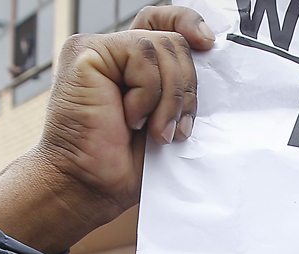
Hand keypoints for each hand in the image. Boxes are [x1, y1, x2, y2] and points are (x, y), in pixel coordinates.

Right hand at [0, 7, 214, 253]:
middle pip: (174, 41)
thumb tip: (211, 56)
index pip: (165, 22)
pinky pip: (142, 55)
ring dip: (168, 98)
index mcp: (133, 65)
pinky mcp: (86, 52)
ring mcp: (98, 49)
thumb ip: (181, 86)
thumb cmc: (126, 164)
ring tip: (154, 131)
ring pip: (163, 46)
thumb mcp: (168, 120)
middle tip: (173, 130)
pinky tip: (130, 119)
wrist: (89, 187)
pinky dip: (147, 93)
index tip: (209, 46)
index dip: (189, 23)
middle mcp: (115, 52)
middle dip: (186, 89)